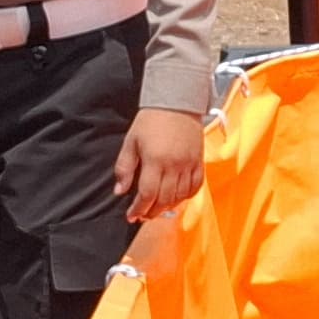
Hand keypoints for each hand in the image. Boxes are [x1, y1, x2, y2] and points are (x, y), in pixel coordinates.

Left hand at [116, 105, 207, 221]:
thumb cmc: (150, 121)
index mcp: (155, 161)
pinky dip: (186, 196)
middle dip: (151, 212)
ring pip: (180, 196)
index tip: (131, 216)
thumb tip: (119, 191)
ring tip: (157, 209)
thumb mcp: (131, 141)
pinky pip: (195, 187)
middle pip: (164, 200)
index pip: (147, 194)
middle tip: (143, 215)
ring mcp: (189, 165)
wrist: (177, 102)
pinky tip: (176, 198)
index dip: (138, 209)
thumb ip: (124, 167)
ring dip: (167, 207)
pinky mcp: (199, 162)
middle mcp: (174, 166)